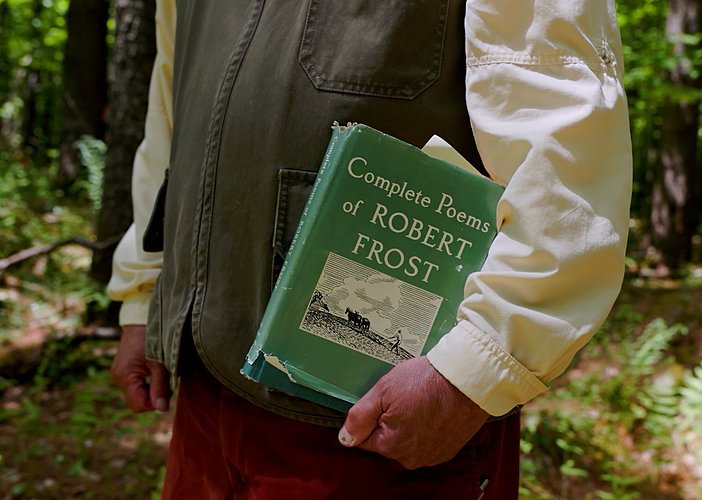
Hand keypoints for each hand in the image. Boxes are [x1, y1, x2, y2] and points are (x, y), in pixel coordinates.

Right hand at [110, 324, 170, 411]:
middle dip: (155, 395)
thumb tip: (161, 409)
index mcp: (125, 377)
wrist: (142, 318)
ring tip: (162, 373)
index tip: (168, 393)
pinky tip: (156, 371)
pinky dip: (148, 382)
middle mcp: (118, 377)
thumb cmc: (153, 338)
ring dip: (152, 388)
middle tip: (168, 381)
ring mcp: (119, 373)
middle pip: (138, 400)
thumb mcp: (160, 363)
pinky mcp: (124, 369)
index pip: (138, 405)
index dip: (154, 404)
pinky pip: (136, 384)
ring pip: (138, 392)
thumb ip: (160, 386)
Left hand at [338, 356, 487, 468]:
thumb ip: (360, 417)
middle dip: (390, 420)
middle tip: (404, 397)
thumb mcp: (383, 390)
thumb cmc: (426, 380)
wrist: (467, 379)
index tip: (386, 399)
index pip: (365, 437)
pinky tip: (433, 409)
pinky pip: (426, 441)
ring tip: (421, 401)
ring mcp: (431, 456)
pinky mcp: (447, 450)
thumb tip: (345, 438)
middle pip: (386, 441)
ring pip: (407, 442)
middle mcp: (410, 458)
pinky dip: (426, 428)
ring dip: (409, 425)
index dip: (372, 415)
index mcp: (391, 445)